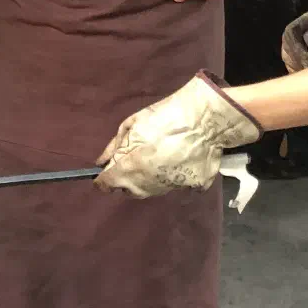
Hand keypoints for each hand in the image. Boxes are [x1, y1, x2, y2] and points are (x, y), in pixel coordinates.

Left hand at [97, 73, 261, 198]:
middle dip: (126, 180)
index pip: (107, 184)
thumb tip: (101, 162)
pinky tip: (178, 160)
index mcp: (131, 168)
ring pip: (152, 191)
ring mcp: (172, 188)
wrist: (207, 119)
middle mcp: (148, 184)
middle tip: (134, 161)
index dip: (103, 179)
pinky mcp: (193, 187)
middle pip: (130, 191)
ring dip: (148, 179)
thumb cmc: (166, 116)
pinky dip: (174, 176)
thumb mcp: (133, 124)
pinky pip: (178, 185)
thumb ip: (114, 146)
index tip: (104, 174)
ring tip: (157, 158)